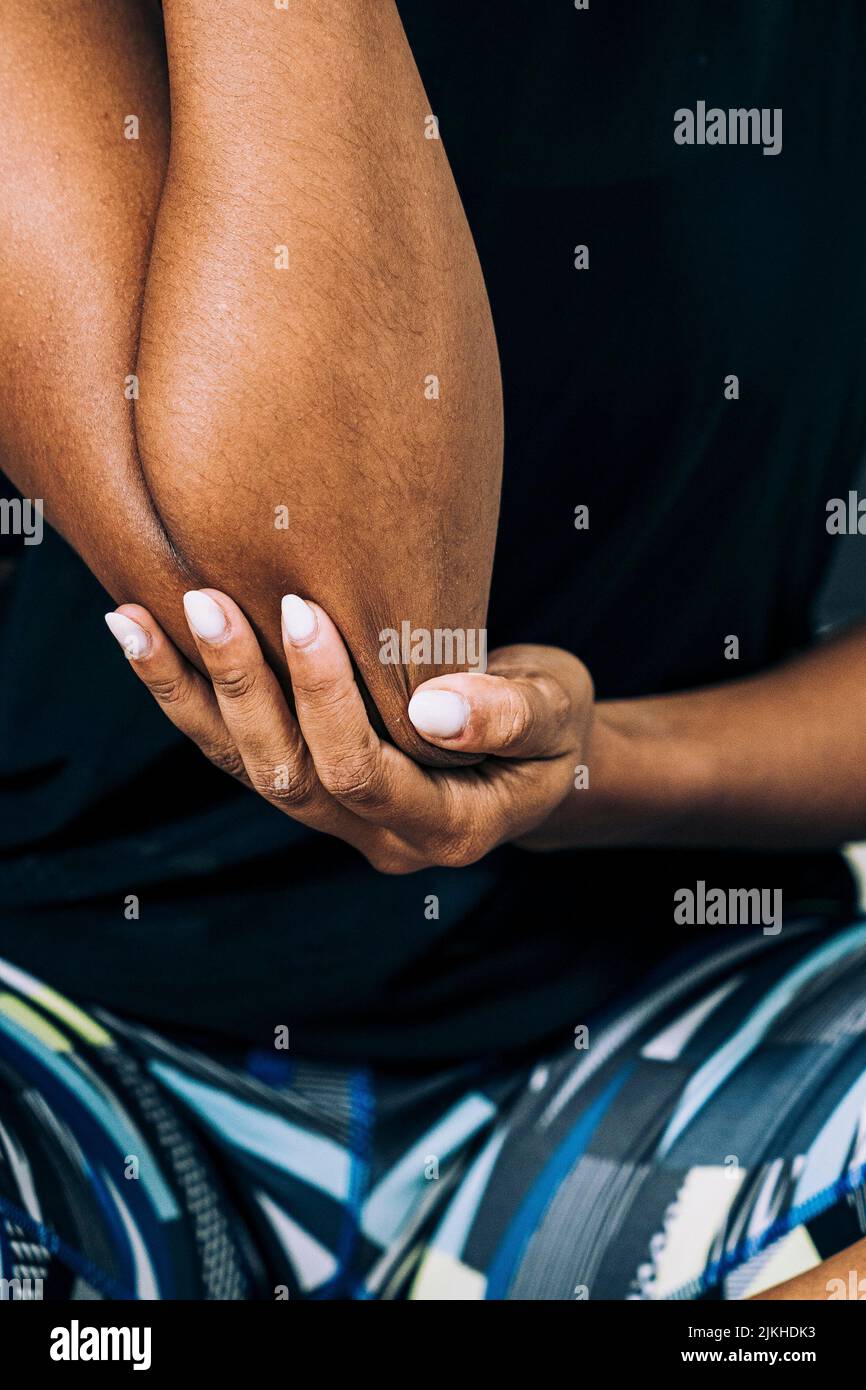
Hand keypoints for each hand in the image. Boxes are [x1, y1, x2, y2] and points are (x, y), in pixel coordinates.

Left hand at [105, 590, 593, 873]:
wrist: (534, 755)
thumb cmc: (554, 727)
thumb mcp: (558, 714)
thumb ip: (509, 716)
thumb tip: (435, 710)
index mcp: (445, 828)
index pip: (364, 772)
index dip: (327, 697)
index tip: (303, 609)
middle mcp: (378, 838)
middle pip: (289, 775)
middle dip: (244, 687)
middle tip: (206, 600)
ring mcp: (335, 817)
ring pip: (246, 768)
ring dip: (189, 694)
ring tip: (135, 621)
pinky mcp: (308, 784)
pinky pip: (235, 750)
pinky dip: (186, 696)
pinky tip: (140, 636)